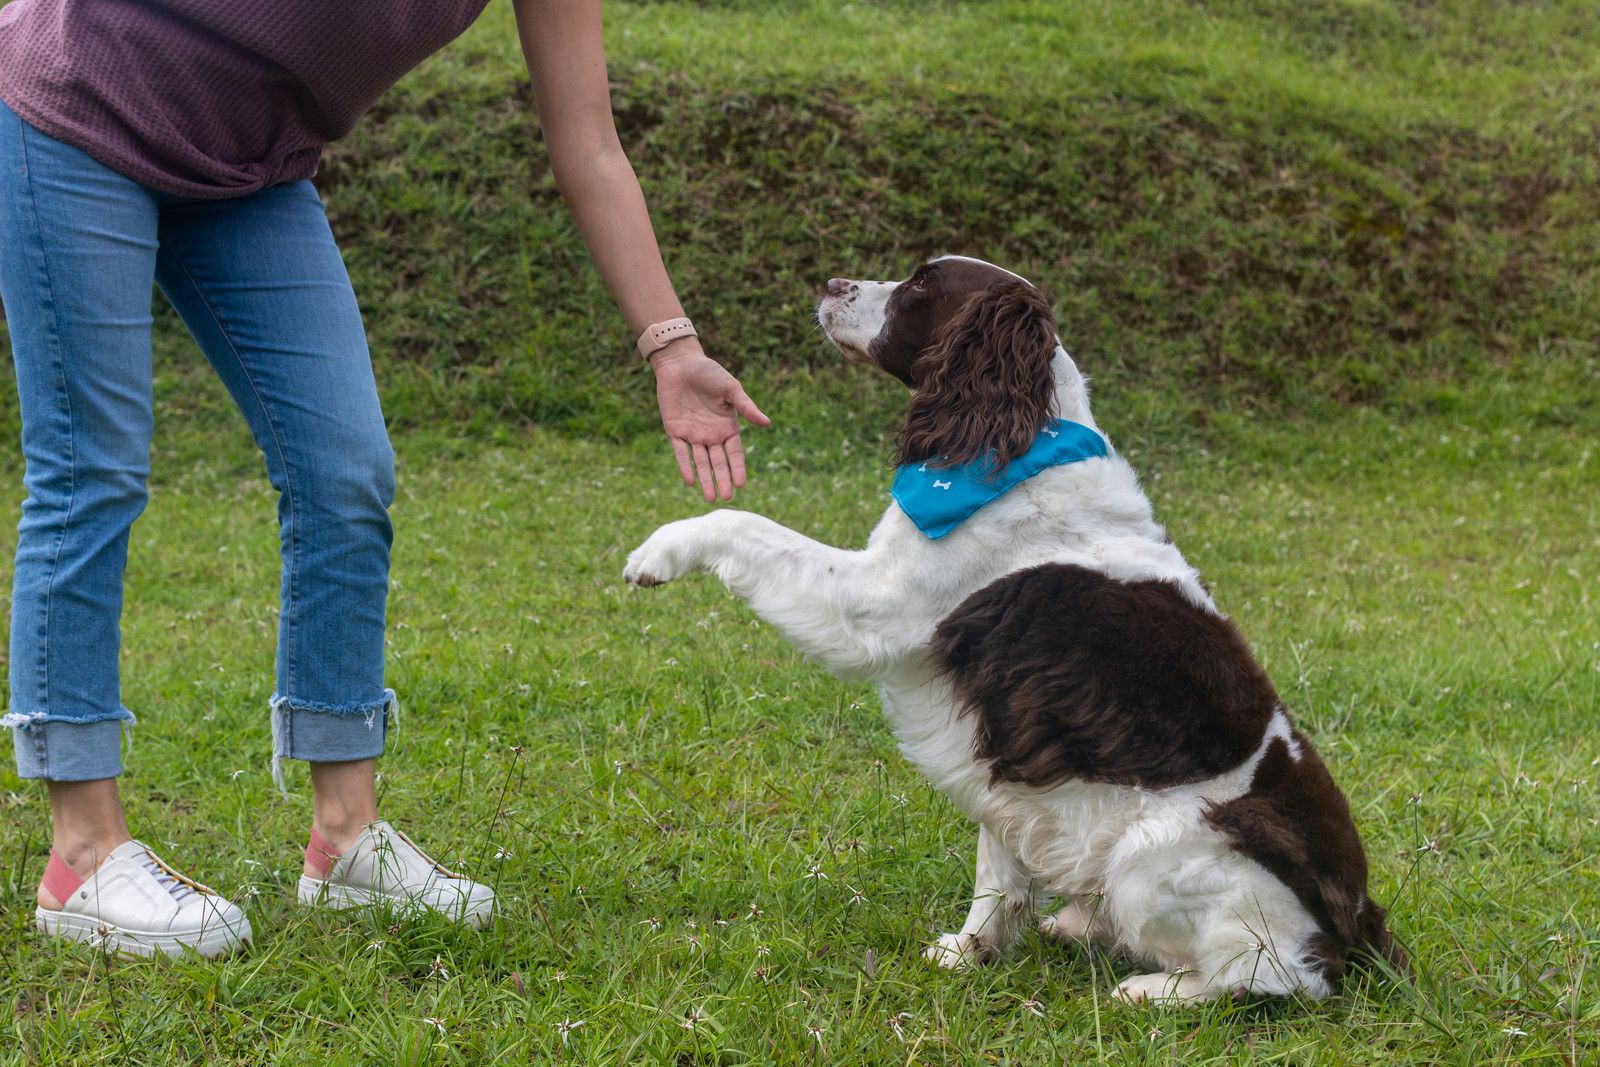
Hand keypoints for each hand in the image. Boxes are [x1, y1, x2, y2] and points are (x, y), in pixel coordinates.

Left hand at [652, 343, 770, 500]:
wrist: (681, 363)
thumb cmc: (709, 373)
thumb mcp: (731, 389)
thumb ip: (746, 407)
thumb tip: (767, 423)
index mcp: (727, 427)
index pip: (734, 453)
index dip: (737, 468)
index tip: (741, 484)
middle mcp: (711, 435)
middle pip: (718, 462)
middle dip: (722, 479)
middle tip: (725, 497)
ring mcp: (693, 435)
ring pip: (700, 462)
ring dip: (705, 479)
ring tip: (710, 497)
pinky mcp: (675, 431)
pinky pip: (680, 452)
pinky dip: (685, 465)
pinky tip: (689, 481)